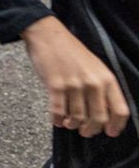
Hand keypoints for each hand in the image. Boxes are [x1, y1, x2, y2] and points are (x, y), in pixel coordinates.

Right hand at [22, 17, 129, 137]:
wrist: (48, 35)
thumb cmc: (71, 51)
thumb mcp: (95, 67)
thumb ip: (102, 88)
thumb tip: (103, 113)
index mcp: (107, 79)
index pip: (120, 110)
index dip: (116, 126)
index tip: (110, 132)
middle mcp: (93, 83)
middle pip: (99, 118)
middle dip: (91, 130)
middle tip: (85, 131)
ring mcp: (74, 84)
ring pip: (77, 117)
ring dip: (72, 125)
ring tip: (69, 123)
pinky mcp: (55, 85)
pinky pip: (58, 111)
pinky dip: (57, 119)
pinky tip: (56, 120)